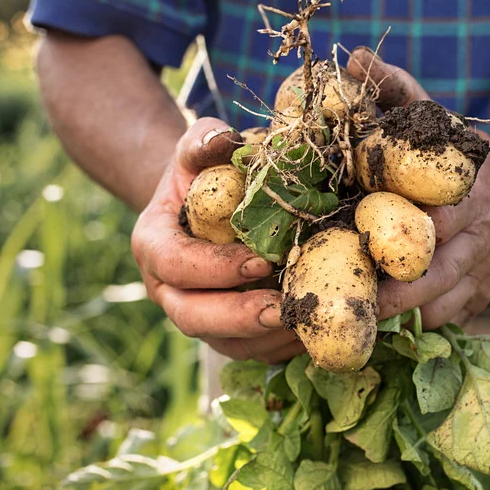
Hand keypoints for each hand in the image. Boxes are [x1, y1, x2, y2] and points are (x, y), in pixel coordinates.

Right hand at [131, 118, 305, 362]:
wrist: (206, 204)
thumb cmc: (203, 173)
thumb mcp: (198, 149)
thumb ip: (203, 142)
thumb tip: (224, 140)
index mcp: (156, 247)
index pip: (176, 265)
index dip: (213, 268)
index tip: (258, 262)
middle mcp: (172, 291)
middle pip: (195, 318)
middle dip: (242, 318)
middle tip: (288, 309)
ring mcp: (204, 316)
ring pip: (233, 344)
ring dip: (278, 338)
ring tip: (324, 322)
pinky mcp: (234, 333)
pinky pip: (261, 349)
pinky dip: (296, 342)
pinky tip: (333, 327)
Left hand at [347, 47, 489, 328]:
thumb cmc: (461, 153)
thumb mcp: (436, 115)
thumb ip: (396, 89)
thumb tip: (355, 61)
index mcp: (466, 191)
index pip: (431, 217)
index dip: (389, 233)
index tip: (347, 241)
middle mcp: (477, 236)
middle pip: (432, 273)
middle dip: (388, 289)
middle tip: (341, 297)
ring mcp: (481, 272)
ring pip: (438, 305)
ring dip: (396, 314)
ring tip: (352, 319)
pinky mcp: (481, 297)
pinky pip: (447, 319)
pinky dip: (414, 323)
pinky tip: (379, 325)